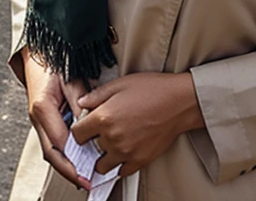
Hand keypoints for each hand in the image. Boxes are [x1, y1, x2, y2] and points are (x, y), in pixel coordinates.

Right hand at [23, 49, 89, 190]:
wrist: (36, 53)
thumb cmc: (52, 62)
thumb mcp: (70, 77)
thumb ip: (80, 99)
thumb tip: (90, 121)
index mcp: (42, 107)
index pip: (59, 141)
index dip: (73, 160)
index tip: (87, 172)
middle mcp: (37, 116)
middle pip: (52, 152)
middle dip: (69, 171)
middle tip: (87, 183)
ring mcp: (38, 119)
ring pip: (51, 149)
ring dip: (67, 165)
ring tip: (85, 178)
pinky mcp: (42, 119)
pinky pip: (53, 141)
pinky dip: (65, 153)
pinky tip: (77, 160)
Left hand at [72, 72, 203, 176]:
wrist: (179, 102)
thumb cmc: (152, 89)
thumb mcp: (119, 84)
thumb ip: (96, 95)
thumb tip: (82, 103)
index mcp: (104, 117)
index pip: (77, 133)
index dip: (79, 128)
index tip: (84, 126)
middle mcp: (112, 138)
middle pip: (89, 149)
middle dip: (92, 140)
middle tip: (100, 131)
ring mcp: (126, 152)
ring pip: (103, 165)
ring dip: (103, 155)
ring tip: (111, 142)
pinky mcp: (140, 161)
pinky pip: (121, 172)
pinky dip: (119, 164)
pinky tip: (123, 151)